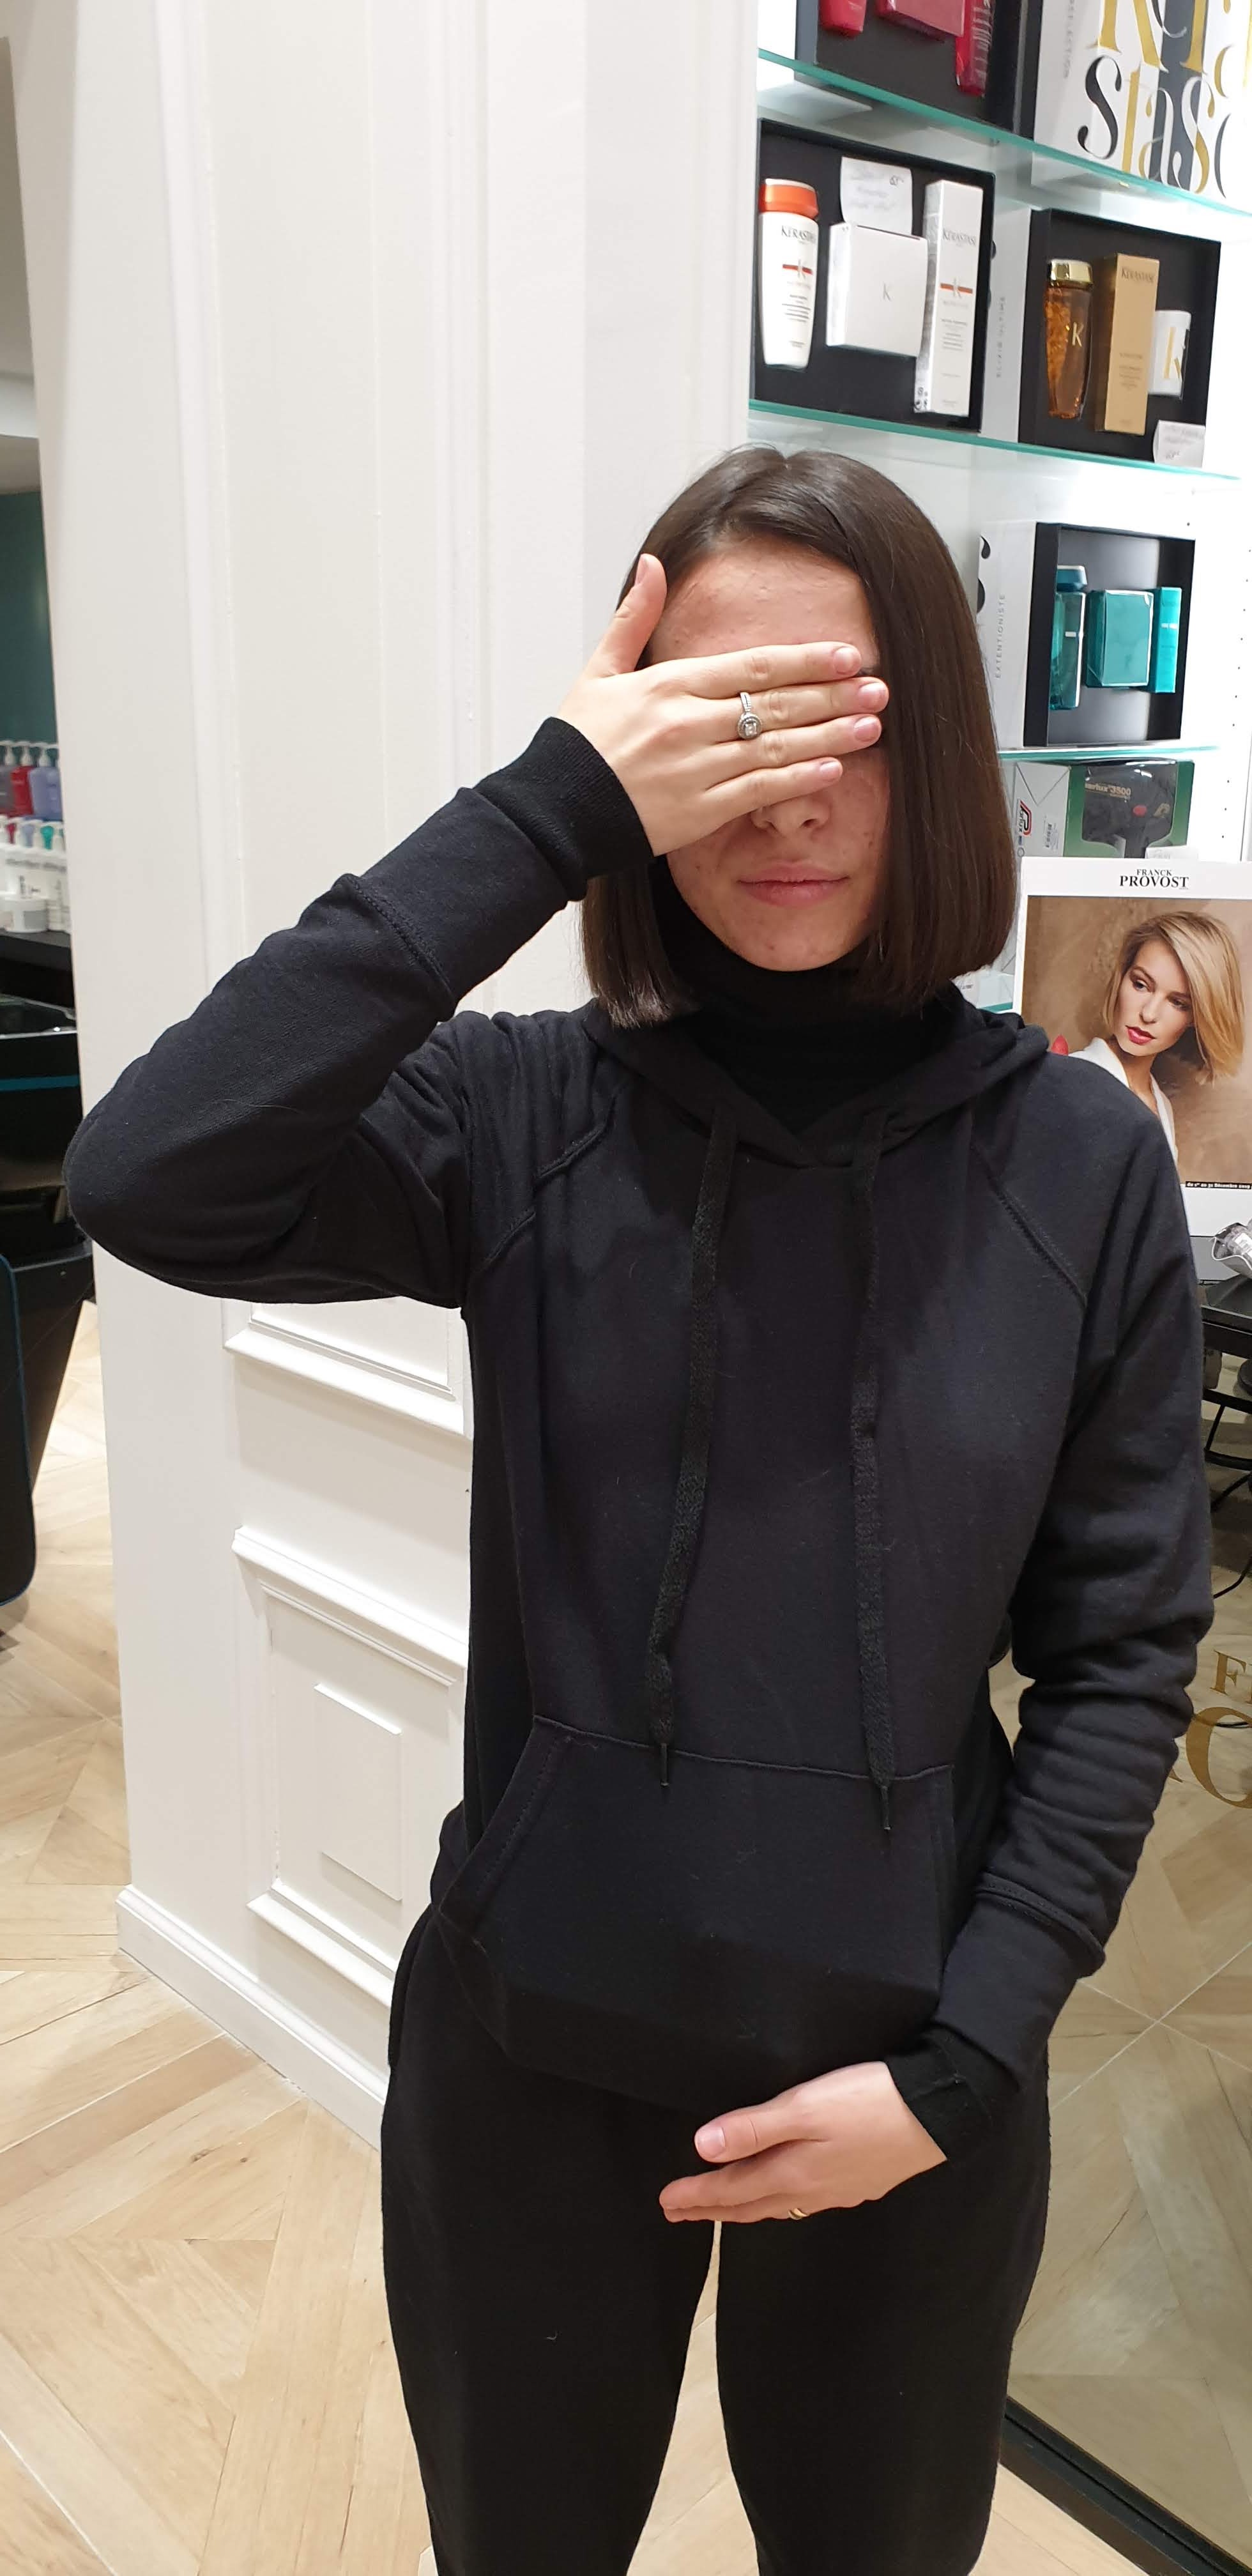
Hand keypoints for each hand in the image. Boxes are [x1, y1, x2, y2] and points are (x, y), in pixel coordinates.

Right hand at [557, 553, 888, 857]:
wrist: (552, 812)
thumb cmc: (576, 744)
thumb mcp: (600, 672)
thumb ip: (634, 619)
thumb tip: (652, 564)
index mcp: (670, 684)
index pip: (754, 665)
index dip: (806, 659)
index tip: (848, 654)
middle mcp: (689, 723)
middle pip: (776, 703)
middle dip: (833, 694)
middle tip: (879, 688)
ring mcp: (696, 769)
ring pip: (777, 747)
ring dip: (829, 736)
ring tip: (871, 726)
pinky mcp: (697, 812)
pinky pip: (759, 792)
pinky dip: (798, 780)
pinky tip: (833, 770)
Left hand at [658, 2061, 945, 2224]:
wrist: (938, 2113)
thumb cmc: (867, 2101)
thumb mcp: (806, 2107)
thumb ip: (754, 2127)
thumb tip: (701, 2149)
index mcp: (792, 2172)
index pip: (732, 2189)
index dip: (697, 2195)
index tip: (665, 2202)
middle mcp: (811, 2189)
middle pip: (751, 2204)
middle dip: (712, 2209)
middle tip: (678, 2213)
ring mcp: (838, 2189)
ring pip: (777, 2206)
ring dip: (743, 2208)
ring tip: (721, 2209)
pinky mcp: (859, 2182)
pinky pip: (803, 2202)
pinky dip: (777, 2202)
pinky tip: (782, 2196)